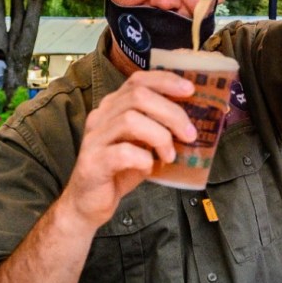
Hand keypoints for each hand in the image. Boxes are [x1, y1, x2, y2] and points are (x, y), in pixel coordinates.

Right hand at [61, 70, 196, 228]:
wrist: (89, 202)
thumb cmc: (118, 171)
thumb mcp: (142, 144)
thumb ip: (158, 128)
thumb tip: (192, 121)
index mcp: (113, 107)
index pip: (138, 80)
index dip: (165, 81)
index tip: (190, 90)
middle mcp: (101, 116)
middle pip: (138, 96)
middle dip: (171, 113)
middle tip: (189, 134)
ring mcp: (95, 138)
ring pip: (131, 120)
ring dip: (160, 137)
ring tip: (169, 155)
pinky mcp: (93, 162)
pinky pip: (124, 152)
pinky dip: (144, 158)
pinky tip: (148, 167)